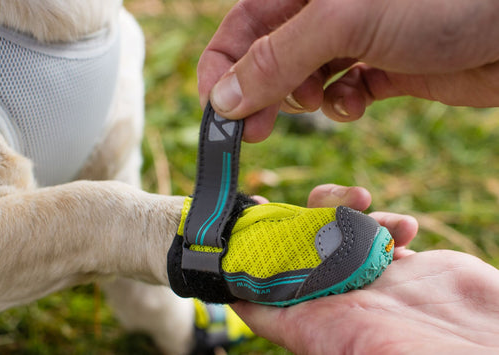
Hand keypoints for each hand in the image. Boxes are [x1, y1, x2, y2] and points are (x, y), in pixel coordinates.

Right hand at [198, 0, 498, 141]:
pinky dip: (342, 104)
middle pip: (268, 56)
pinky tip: (358, 100)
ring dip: (303, 99)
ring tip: (321, 100)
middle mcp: (325, 9)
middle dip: (258, 94)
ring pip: (303, 79)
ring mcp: (355, 37)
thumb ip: (276, 59)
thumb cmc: (443, 0)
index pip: (241, 26)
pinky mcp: (383, 65)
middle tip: (251, 132)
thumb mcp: (344, 20)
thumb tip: (223, 99)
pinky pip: (343, 91)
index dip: (221, 68)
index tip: (218, 111)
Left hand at [233, 184, 498, 353]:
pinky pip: (382, 236)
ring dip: (344, 212)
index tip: (246, 216)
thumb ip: (297, 327)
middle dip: (298, 219)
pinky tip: (405, 228)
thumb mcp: (352, 347)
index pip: (266, 288)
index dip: (250, 254)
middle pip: (298, 252)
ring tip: (364, 203)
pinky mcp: (410, 271)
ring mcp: (376, 284)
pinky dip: (387, 223)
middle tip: (314, 200)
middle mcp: (342, 302)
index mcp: (319, 322)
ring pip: (338, 236)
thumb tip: (239, 301)